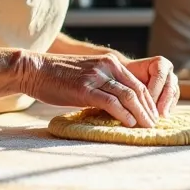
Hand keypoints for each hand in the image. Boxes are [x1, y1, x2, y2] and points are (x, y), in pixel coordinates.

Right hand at [23, 52, 159, 127]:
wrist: (35, 70)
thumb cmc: (58, 76)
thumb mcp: (87, 75)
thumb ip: (104, 84)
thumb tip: (117, 105)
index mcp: (109, 62)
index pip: (136, 83)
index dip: (148, 101)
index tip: (152, 116)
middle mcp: (106, 67)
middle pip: (137, 90)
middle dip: (148, 109)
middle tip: (154, 125)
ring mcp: (96, 77)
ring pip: (128, 96)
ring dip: (141, 114)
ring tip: (147, 127)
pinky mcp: (85, 89)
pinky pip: (111, 102)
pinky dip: (123, 114)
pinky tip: (130, 123)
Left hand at [120, 55, 179, 116]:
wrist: (127, 77)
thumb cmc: (126, 76)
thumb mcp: (129, 77)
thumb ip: (135, 85)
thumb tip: (138, 99)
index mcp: (160, 63)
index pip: (160, 76)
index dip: (154, 90)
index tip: (145, 102)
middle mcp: (169, 72)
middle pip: (169, 86)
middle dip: (163, 101)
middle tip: (156, 113)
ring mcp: (173, 83)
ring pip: (173, 94)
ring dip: (167, 106)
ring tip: (160, 117)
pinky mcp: (173, 94)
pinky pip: (173, 101)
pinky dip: (168, 109)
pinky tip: (161, 117)